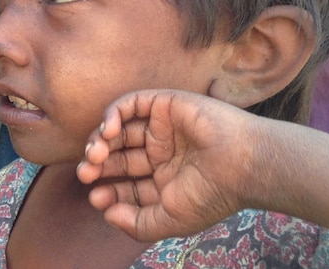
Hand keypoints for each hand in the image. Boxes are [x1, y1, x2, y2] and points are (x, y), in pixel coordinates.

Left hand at [76, 90, 258, 241]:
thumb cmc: (211, 195)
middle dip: (97, 164)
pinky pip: (130, 104)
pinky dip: (112, 114)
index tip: (96, 198)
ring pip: (119, 130)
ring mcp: (161, 128)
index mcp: (164, 180)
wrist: (242, 164)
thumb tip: (107, 215)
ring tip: (96, 155)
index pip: (125, 184)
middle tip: (86, 173)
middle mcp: (160, 153)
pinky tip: (108, 130)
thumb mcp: (170, 220)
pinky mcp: (164, 105)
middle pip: (117, 156)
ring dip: (100, 140)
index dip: (107, 191)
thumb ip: (136, 223)